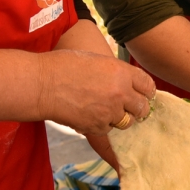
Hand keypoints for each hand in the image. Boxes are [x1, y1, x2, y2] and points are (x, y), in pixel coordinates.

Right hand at [36, 50, 155, 134]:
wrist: (42, 84)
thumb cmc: (64, 66)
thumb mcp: (96, 60)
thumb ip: (115, 72)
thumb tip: (126, 82)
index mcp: (122, 72)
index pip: (148, 85)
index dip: (146, 91)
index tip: (143, 94)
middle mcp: (120, 93)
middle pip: (142, 107)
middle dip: (137, 108)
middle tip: (130, 107)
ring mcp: (110, 112)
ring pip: (127, 122)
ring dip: (120, 118)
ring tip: (107, 111)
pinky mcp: (97, 126)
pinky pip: (108, 130)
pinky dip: (102, 125)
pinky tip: (91, 115)